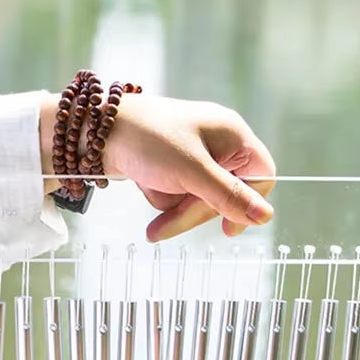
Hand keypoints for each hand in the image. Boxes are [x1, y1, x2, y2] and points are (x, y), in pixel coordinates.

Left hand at [40, 93, 275, 241]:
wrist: (93, 132)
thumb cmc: (146, 139)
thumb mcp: (192, 171)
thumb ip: (229, 196)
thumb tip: (266, 217)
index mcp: (233, 134)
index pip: (262, 176)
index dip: (249, 203)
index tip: (227, 228)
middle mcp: (219, 144)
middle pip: (228, 195)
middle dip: (195, 212)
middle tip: (166, 225)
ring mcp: (197, 156)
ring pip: (203, 200)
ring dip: (177, 210)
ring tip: (152, 211)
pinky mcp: (176, 166)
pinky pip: (183, 196)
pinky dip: (165, 200)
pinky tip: (147, 187)